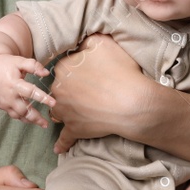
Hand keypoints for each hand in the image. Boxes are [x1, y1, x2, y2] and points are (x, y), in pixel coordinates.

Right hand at [0, 53, 54, 127]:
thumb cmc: (5, 63)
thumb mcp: (19, 61)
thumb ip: (33, 66)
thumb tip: (46, 73)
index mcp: (14, 83)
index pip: (31, 92)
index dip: (43, 98)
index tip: (53, 103)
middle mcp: (9, 95)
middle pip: (24, 110)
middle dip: (36, 117)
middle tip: (46, 123)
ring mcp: (3, 102)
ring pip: (18, 115)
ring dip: (30, 120)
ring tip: (41, 124)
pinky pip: (12, 114)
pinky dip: (21, 117)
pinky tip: (29, 119)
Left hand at [47, 33, 156, 154]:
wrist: (131, 102)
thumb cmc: (120, 71)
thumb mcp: (103, 43)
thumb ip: (88, 40)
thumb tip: (81, 41)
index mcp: (64, 68)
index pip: (65, 66)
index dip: (77, 69)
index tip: (89, 73)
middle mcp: (59, 89)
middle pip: (60, 88)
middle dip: (69, 89)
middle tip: (89, 91)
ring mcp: (64, 111)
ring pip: (58, 110)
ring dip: (64, 111)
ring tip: (78, 111)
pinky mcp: (74, 129)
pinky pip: (64, 138)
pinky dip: (62, 143)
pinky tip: (59, 148)